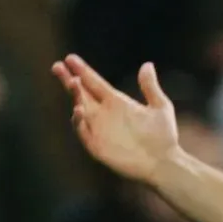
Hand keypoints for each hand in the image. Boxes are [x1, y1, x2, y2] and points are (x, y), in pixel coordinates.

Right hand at [52, 55, 178, 184]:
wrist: (164, 163)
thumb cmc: (164, 136)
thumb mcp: (160, 107)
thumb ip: (150, 87)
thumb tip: (147, 64)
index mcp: (117, 102)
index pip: (94, 83)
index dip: (83, 71)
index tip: (70, 58)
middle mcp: (104, 114)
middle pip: (81, 94)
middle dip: (69, 80)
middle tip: (58, 66)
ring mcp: (99, 129)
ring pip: (80, 109)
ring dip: (75, 96)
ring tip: (74, 83)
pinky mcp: (97, 146)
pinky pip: (83, 131)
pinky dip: (79, 121)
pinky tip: (80, 110)